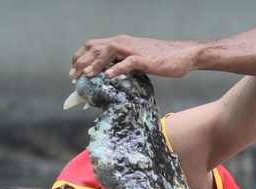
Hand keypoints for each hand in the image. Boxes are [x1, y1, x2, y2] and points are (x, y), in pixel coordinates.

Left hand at [70, 35, 199, 79]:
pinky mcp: (146, 59)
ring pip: (109, 50)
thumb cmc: (159, 60)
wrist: (183, 55)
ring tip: (87, 76)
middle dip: (82, 61)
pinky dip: (117, 68)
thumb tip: (104, 79)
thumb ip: (120, 64)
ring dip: (96, 63)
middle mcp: (124, 43)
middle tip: (73, 77)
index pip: (93, 45)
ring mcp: (135, 50)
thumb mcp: (135, 60)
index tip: (72, 72)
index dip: (79, 57)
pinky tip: (108, 76)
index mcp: (120, 42)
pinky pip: (129, 62)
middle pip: (96, 47)